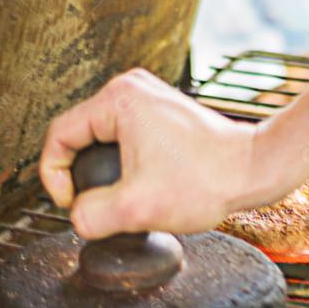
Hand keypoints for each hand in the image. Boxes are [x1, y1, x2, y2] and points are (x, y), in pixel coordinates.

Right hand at [40, 69, 282, 239]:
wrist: (254, 169)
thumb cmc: (208, 180)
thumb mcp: (138, 208)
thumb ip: (93, 216)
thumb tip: (77, 218)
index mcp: (118, 100)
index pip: (59, 136)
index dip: (54, 176)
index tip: (72, 204)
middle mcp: (130, 89)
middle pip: (79, 136)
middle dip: (81, 174)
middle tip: (96, 205)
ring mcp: (147, 99)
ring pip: (102, 140)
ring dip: (104, 171)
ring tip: (119, 198)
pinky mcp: (161, 113)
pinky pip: (123, 139)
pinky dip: (124, 164)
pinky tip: (140, 187)